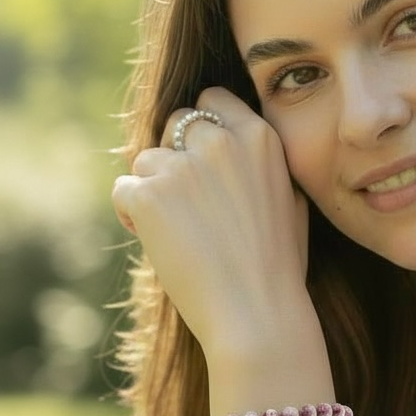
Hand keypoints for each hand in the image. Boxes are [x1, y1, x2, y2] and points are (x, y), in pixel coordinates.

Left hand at [111, 87, 314, 362]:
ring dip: (154, 189)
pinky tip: (159, 243)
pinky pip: (124, 191)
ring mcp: (182, 167)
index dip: (203, 127)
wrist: (258, 315)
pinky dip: (134, 216)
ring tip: (179, 232)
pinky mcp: (149, 195)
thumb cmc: (279, 267)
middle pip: (175, 122)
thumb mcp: (291, 202)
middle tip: (187, 201)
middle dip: (174, 153)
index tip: (203, 158)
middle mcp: (220, 142)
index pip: (213, 100)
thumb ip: (263, 166)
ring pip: (146, 159)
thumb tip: (236, 146)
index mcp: (259, 138)